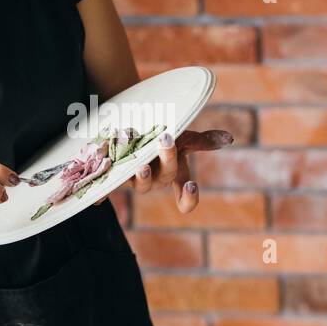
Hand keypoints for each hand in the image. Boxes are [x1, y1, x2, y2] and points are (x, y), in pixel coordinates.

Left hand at [94, 129, 233, 213]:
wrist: (129, 127)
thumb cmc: (159, 134)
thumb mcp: (181, 135)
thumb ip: (202, 140)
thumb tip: (228, 139)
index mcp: (173, 174)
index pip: (184, 198)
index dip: (188, 198)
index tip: (191, 185)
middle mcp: (154, 179)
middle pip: (163, 178)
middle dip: (167, 160)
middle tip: (166, 140)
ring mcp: (133, 178)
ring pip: (138, 183)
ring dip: (141, 175)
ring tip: (140, 164)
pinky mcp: (113, 175)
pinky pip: (107, 187)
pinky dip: (102, 192)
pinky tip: (98, 196)